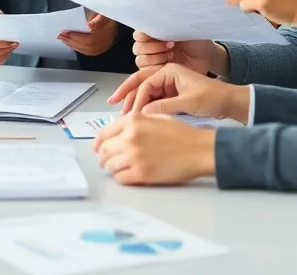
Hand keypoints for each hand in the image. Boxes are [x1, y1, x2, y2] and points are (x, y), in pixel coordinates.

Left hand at [58, 12, 119, 55]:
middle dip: (72, 41)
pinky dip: (79, 48)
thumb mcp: (105, 11)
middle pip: (87, 45)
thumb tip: (90, 26)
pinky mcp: (103, 47)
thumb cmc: (108, 12)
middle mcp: (107, 40)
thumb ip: (98, 19)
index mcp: (108, 31)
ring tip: (63, 40)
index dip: (76, 36)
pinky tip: (72, 44)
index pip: (90, 38)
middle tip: (60, 36)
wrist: (118, 14)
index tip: (65, 32)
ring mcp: (105, 45)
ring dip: (74, 45)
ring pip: (87, 49)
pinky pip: (90, 51)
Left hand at [93, 113, 215, 185]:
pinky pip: (120, 178)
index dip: (98, 143)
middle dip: (103, 157)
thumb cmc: (181, 134)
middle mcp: (130, 138)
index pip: (104, 133)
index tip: (97, 148)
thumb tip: (119, 132)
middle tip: (106, 162)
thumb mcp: (156, 117)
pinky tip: (128, 175)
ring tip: (118, 169)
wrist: (198, 150)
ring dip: (111, 168)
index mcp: (133, 121)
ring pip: (110, 166)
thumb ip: (135, 122)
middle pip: (104, 151)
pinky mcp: (141, 174)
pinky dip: (121, 178)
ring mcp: (134, 157)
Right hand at [107, 63, 249, 120]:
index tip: (133, 113)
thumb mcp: (190, 102)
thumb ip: (166, 107)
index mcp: (170, 71)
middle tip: (114, 103)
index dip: (137, 98)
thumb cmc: (214, 97)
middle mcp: (167, 75)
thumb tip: (145, 113)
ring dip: (134, 102)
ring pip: (145, 92)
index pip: (146, 83)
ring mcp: (168, 85)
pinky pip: (153, 100)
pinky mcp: (170, 95)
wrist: (229, 102)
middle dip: (127, 93)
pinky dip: (144, 107)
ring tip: (124, 114)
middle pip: (141, 83)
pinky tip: (138, 116)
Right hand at [131, 32, 223, 73]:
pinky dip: (156, 68)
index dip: (146, 35)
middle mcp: (152, 45)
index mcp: (155, 31)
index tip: (161, 35)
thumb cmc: (198, 40)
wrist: (208, 57)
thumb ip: (169, 23)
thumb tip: (157, 18)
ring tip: (172, 55)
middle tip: (170, 45)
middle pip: (137, 47)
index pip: (139, 33)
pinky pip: (146, 73)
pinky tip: (169, 64)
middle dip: (152, 47)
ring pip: (140, 60)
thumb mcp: (185, 26)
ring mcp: (154, 59)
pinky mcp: (158, 73)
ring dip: (155, 58)